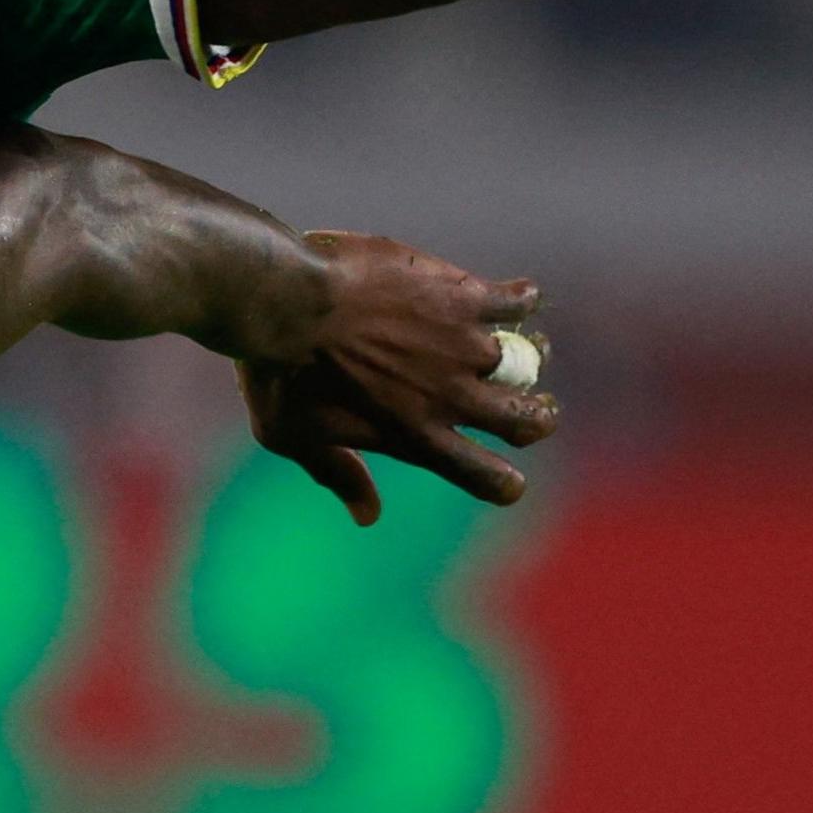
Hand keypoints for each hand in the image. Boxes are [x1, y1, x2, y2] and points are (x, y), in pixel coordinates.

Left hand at [237, 232, 553, 525]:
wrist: (284, 301)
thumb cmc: (275, 371)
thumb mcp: (292, 437)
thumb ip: (338, 474)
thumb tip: (367, 515)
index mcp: (416, 440)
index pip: (486, 478)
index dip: (505, 482)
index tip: (508, 476)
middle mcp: (450, 399)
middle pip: (526, 422)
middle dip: (537, 417)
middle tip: (532, 406)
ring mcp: (461, 347)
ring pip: (530, 360)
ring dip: (533, 353)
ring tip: (527, 345)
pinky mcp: (462, 297)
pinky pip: (518, 301)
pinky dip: (525, 300)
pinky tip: (519, 297)